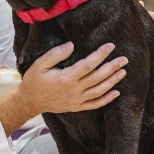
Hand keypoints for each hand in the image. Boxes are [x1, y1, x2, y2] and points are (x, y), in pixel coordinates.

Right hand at [0, 42, 126, 135]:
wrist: (29, 102)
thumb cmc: (34, 81)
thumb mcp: (39, 64)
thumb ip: (55, 54)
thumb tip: (71, 46)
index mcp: (66, 78)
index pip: (88, 64)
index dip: (101, 55)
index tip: (111, 46)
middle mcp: (74, 90)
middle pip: (98, 77)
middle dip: (112, 67)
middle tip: (124, 59)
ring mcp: (77, 100)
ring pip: (99, 91)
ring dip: (113, 81)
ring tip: (123, 72)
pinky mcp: (77, 107)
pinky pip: (95, 104)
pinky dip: (107, 99)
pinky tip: (116, 93)